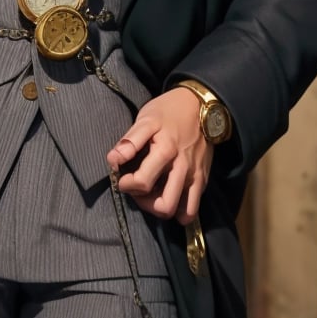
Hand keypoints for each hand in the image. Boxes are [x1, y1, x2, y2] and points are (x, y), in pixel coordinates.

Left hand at [106, 87, 212, 224]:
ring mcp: (195, 176)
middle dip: (145, 203)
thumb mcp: (146, 118)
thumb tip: (113, 160)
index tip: (121, 178)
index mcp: (166, 151)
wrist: (201, 105)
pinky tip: (169, 199)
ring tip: (152, 196)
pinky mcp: (203, 179)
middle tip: (137, 191)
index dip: (127, 185)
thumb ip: (130, 141)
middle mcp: (183, 168)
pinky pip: (194, 208)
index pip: (143, 182)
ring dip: (163, 209)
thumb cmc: (169, 111)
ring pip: (181, 212)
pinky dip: (181, 212)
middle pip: (164, 205)